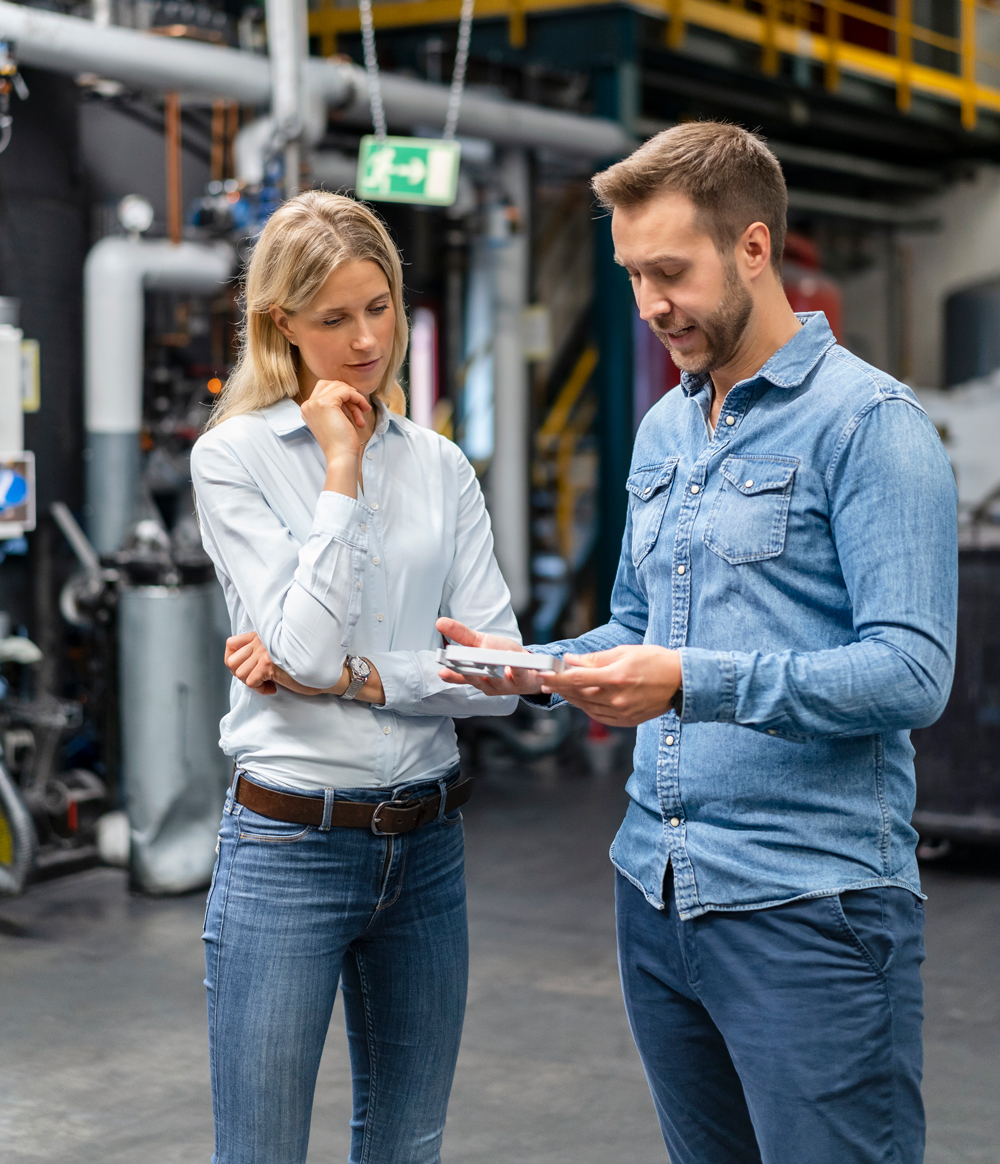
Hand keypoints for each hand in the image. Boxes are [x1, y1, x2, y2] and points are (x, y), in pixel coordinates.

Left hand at [224, 632, 384, 702]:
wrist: (324, 669)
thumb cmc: (305, 662)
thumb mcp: (280, 650)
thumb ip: (262, 650)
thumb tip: (243, 665)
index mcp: (262, 634)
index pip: (230, 643)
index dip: (233, 660)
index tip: (247, 669)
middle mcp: (261, 640)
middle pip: (231, 661)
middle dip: (241, 674)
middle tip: (257, 678)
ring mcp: (264, 652)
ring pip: (239, 673)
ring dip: (252, 683)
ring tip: (268, 682)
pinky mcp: (269, 665)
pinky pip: (251, 682)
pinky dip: (260, 689)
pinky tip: (273, 687)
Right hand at [299, 379, 371, 491]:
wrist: (341, 456)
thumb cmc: (341, 443)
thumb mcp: (336, 419)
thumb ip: (336, 405)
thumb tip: (349, 390)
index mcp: (308, 410)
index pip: (325, 389)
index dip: (343, 394)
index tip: (355, 406)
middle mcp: (307, 405)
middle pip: (331, 384)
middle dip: (348, 394)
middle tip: (360, 408)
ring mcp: (314, 403)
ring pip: (339, 387)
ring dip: (355, 398)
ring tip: (363, 413)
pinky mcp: (325, 403)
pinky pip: (346, 391)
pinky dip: (357, 398)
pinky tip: (363, 410)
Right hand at [435, 617, 551, 696]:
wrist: (529, 668)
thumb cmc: (502, 656)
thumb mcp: (481, 643)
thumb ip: (461, 635)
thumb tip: (440, 623)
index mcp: (475, 676)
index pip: (459, 676)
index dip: (451, 674)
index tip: (442, 671)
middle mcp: (487, 684)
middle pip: (475, 679)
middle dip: (469, 673)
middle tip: (462, 664)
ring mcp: (505, 685)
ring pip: (495, 679)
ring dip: (492, 671)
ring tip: (488, 661)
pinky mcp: (522, 680)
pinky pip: (518, 674)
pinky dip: (516, 668)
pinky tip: (513, 660)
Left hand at [538, 645, 680, 726]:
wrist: (682, 681)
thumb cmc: (655, 661)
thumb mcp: (625, 652)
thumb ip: (595, 658)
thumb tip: (571, 660)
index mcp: (616, 678)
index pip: (576, 680)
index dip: (556, 678)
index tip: (542, 674)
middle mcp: (617, 698)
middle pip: (578, 695)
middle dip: (559, 687)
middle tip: (546, 680)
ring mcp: (622, 713)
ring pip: (586, 707)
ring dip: (571, 698)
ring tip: (562, 688)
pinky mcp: (627, 721)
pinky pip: (599, 716)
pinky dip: (587, 708)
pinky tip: (582, 700)